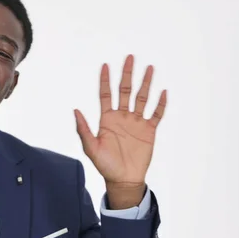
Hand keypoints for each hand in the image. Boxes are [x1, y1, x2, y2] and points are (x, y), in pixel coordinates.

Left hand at [74, 55, 166, 207]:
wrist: (123, 179)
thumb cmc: (105, 165)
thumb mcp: (91, 147)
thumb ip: (83, 129)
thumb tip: (75, 111)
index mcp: (107, 119)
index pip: (105, 94)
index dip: (105, 80)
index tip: (105, 65)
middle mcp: (122, 117)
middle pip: (125, 91)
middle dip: (127, 74)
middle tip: (130, 58)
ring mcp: (136, 123)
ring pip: (142, 98)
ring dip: (146, 84)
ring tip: (150, 68)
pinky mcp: (149, 131)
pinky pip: (156, 114)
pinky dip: (160, 104)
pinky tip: (163, 92)